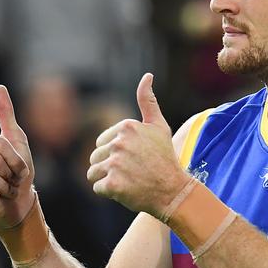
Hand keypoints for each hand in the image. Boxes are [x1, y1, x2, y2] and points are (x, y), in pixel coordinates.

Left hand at [87, 73, 188, 217]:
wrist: (174, 191)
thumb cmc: (165, 158)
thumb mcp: (159, 127)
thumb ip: (148, 101)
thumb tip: (147, 75)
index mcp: (127, 126)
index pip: (102, 142)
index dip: (116, 153)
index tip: (136, 158)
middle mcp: (120, 143)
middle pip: (95, 157)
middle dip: (109, 167)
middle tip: (132, 172)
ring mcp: (115, 164)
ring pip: (93, 172)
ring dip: (107, 179)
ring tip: (128, 181)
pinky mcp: (112, 184)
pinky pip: (97, 188)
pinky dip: (110, 192)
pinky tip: (127, 190)